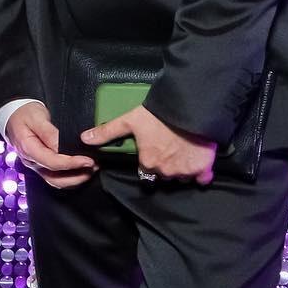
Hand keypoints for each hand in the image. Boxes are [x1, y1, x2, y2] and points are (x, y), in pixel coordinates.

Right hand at [6, 102, 96, 187]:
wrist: (14, 115)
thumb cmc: (25, 114)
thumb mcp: (37, 118)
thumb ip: (50, 133)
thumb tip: (62, 147)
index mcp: (28, 149)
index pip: (52, 162)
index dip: (71, 164)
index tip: (88, 160)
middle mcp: (31, 161)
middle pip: (54, 178)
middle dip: (76, 176)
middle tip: (93, 167)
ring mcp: (36, 165)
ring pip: (56, 182)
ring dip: (75, 179)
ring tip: (90, 170)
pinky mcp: (41, 165)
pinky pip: (55, 178)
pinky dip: (70, 178)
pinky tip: (81, 171)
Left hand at [81, 104, 215, 184]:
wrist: (190, 109)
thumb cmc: (158, 115)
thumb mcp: (129, 121)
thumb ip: (107, 132)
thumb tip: (84, 138)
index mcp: (148, 163)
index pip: (146, 170)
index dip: (149, 161)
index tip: (153, 151)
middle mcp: (166, 172)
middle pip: (163, 174)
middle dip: (165, 165)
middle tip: (168, 148)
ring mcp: (186, 171)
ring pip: (181, 176)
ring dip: (181, 168)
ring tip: (182, 151)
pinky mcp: (203, 168)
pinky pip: (202, 178)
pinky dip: (200, 174)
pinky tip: (198, 162)